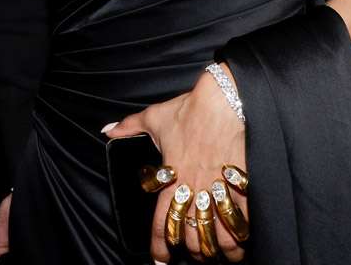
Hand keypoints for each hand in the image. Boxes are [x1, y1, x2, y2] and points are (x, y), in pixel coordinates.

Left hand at [107, 67, 247, 262]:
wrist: (225, 101)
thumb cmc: (189, 109)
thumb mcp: (154, 117)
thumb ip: (129, 127)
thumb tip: (108, 130)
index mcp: (170, 179)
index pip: (160, 224)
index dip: (159, 248)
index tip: (160, 260)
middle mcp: (194, 189)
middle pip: (191, 237)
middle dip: (193, 251)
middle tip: (194, 253)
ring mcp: (219, 190)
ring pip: (219, 236)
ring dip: (219, 250)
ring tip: (219, 253)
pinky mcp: (242, 186)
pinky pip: (243, 221)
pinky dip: (242, 236)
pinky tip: (241, 241)